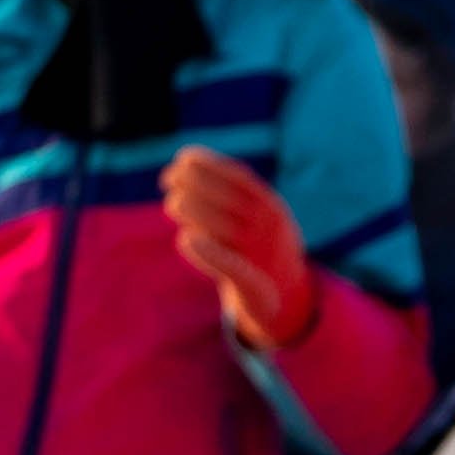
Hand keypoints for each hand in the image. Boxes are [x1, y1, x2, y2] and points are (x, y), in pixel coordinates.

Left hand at [165, 149, 314, 350]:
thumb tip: (190, 168)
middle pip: (229, 199)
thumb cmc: (260, 250)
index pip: (241, 179)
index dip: (211, 164)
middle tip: (168, 177)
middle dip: (195, 184)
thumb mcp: (257, 218)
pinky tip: (184, 239)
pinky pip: (230, 267)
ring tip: (173, 202)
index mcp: (274, 210)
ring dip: (194, 211)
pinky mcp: (252, 286)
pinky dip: (209, 253)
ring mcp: (262, 257)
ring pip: (225, 228)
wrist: (286, 298)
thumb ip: (230, 197)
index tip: (184, 156)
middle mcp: (271, 231)